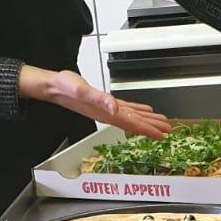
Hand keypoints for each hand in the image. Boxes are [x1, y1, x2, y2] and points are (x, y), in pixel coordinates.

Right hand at [19, 66, 170, 139]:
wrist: (53, 86)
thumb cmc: (65, 87)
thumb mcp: (82, 90)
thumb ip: (99, 99)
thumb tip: (115, 107)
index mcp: (105, 112)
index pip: (131, 124)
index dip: (147, 129)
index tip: (161, 134)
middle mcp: (108, 113)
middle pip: (134, 122)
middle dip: (151, 127)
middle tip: (167, 130)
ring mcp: (106, 108)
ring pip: (131, 116)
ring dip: (146, 120)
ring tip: (160, 122)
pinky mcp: (103, 102)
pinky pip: (124, 108)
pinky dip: (135, 110)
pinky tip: (143, 110)